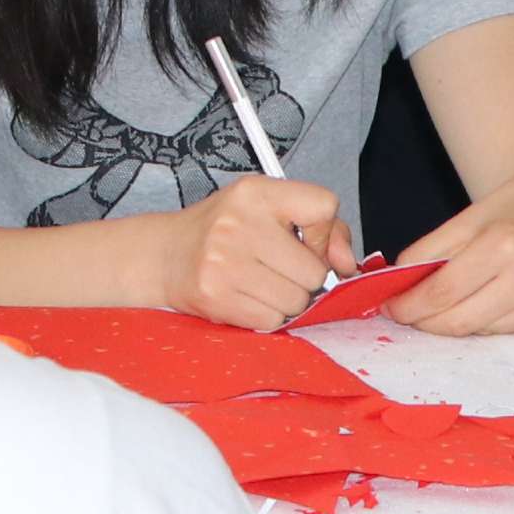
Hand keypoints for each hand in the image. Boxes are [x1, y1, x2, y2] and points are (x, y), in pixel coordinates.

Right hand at [144, 175, 355, 329]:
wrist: (165, 255)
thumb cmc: (224, 230)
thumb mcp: (268, 208)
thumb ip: (322, 226)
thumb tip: (348, 264)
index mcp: (255, 192)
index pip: (324, 206)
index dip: (324, 234)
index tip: (306, 241)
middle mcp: (239, 223)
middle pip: (315, 270)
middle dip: (304, 278)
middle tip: (277, 269)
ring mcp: (225, 263)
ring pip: (297, 301)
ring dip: (287, 300)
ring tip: (260, 283)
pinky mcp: (217, 298)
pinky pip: (273, 321)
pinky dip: (267, 316)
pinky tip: (247, 297)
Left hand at [387, 166, 513, 336]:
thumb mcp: (468, 218)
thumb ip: (430, 251)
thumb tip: (396, 287)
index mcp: (505, 243)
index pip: (444, 291)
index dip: (411, 305)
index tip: (390, 307)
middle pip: (463, 320)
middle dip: (428, 322)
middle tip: (409, 315)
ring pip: (487, 332)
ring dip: (461, 323)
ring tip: (452, 306)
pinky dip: (494, 324)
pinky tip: (494, 304)